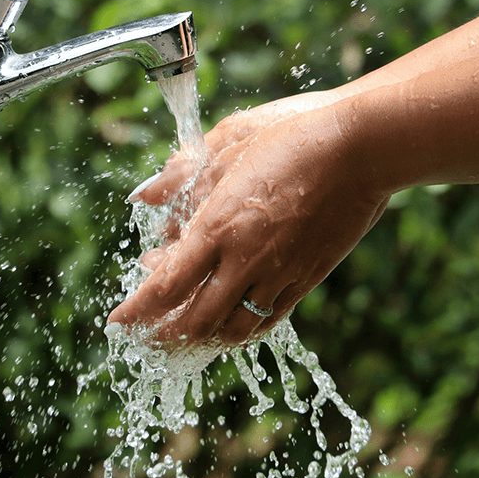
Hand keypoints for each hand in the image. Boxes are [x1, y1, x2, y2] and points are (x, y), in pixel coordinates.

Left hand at [110, 103, 390, 345]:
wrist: (360, 149)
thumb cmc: (292, 139)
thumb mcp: (228, 147)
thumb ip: (182, 177)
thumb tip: (144, 195)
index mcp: (218, 227)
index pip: (166, 286)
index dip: (138, 312)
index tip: (118, 322)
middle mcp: (245, 260)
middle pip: (195, 320)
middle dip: (164, 336)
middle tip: (147, 338)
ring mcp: (279, 273)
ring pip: (233, 329)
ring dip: (203, 338)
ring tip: (185, 335)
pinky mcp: (307, 277)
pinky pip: (269, 318)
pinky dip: (242, 329)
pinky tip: (232, 324)